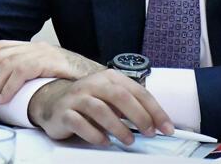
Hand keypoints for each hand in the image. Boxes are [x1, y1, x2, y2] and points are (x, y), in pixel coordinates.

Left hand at [0, 40, 104, 110]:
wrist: (98, 77)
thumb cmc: (74, 79)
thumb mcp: (50, 71)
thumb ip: (32, 74)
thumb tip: (9, 87)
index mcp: (34, 46)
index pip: (2, 45)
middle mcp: (36, 46)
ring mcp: (43, 52)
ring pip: (7, 65)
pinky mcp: (49, 61)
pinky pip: (22, 72)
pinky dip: (9, 86)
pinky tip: (3, 99)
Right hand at [27, 69, 173, 145]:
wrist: (53, 102)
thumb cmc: (89, 101)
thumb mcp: (111, 98)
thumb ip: (130, 106)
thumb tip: (155, 123)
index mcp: (110, 78)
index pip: (138, 91)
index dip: (155, 110)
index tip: (166, 127)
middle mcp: (93, 83)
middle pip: (121, 97)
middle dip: (139, 116)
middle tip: (150, 133)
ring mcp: (77, 97)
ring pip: (100, 110)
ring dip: (118, 127)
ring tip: (129, 141)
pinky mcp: (64, 112)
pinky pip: (80, 123)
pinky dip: (95, 135)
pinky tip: (104, 141)